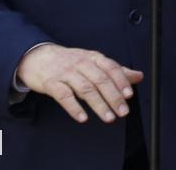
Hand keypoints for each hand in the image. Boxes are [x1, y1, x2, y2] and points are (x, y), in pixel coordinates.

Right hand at [16, 43, 143, 123]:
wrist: (37, 57)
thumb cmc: (69, 61)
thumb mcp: (93, 61)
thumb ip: (115, 70)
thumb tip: (138, 76)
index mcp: (93, 58)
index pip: (110, 68)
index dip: (121, 81)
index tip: (129, 95)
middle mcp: (81, 64)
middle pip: (100, 80)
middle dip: (113, 96)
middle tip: (122, 111)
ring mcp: (66, 73)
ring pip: (85, 89)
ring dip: (98, 104)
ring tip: (108, 117)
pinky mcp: (52, 83)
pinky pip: (64, 96)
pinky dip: (74, 107)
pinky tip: (82, 117)